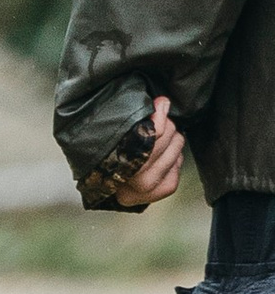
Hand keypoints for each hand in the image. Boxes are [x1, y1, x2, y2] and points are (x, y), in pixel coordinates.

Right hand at [81, 93, 185, 210]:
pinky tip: (160, 158)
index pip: (152, 132)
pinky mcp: (168, 187)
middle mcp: (139, 177)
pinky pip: (181, 159)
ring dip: (171, 139)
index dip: (158, 115)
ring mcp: (155, 183)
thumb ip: (136, 120)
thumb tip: (163, 102)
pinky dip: (173, 155)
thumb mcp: (116, 138)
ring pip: (177, 143)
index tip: (161, 103)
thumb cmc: (113, 161)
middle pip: (167, 134)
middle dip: (164, 125)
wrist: (115, 192)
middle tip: (154, 127)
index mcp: (122, 161)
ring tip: (157, 143)